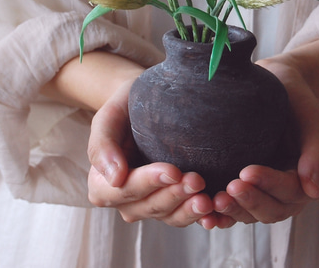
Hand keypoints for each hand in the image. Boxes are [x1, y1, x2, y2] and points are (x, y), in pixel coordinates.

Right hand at [87, 78, 214, 226]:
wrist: (144, 102)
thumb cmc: (124, 108)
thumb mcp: (108, 118)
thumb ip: (102, 146)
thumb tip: (115, 178)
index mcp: (103, 184)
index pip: (125, 190)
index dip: (149, 183)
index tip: (173, 170)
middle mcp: (126, 201)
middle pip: (149, 206)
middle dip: (174, 195)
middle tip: (198, 180)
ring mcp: (150, 204)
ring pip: (169, 216)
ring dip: (188, 209)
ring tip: (207, 199)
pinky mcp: (173, 202)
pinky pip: (184, 215)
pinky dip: (200, 216)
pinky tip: (215, 210)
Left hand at [199, 59, 318, 228]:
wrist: (275, 85)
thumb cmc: (295, 99)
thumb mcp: (311, 118)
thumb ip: (318, 153)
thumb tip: (315, 192)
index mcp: (307, 179)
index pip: (290, 191)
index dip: (269, 184)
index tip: (246, 172)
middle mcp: (287, 193)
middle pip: (271, 210)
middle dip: (250, 201)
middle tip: (227, 189)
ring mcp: (264, 193)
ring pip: (251, 214)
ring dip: (233, 212)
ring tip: (213, 202)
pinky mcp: (244, 189)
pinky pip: (233, 208)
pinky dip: (221, 215)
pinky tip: (204, 214)